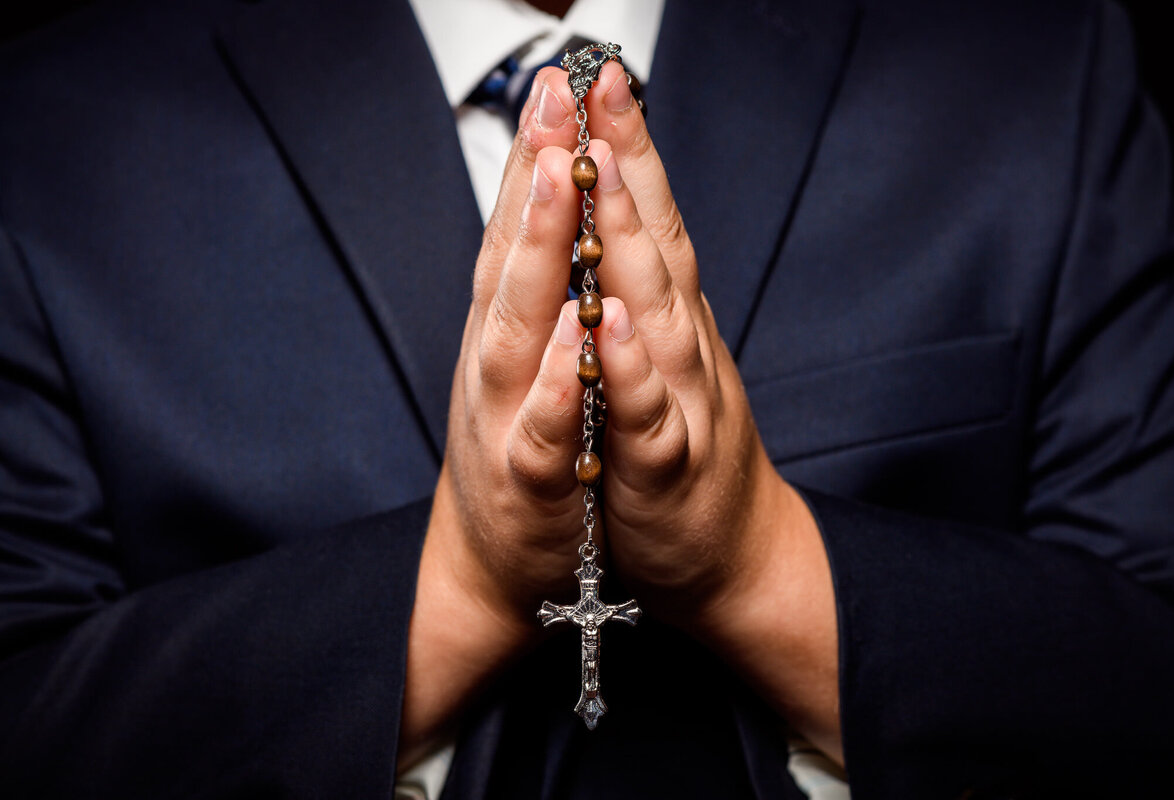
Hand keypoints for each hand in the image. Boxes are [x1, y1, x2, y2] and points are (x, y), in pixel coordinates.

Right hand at [399, 69, 603, 766]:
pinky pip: (543, 432)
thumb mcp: (531, 358)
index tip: (558, 82)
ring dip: (539, 256)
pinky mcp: (529, 483)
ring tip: (560, 184)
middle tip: (552, 98)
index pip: (524, 230)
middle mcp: (501, 361)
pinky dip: (556, 389)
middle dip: (536, 176)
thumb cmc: (531, 448)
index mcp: (513, 329)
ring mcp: (509, 417)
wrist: (501, 562)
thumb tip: (552, 209)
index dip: (537, 156)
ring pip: (521, 330)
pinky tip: (573, 347)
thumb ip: (540, 290)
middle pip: (517, 258)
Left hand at [550, 62, 843, 759]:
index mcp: (667, 321)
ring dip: (630, 246)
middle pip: (655, 246)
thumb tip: (618, 218)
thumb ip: (639, 293)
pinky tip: (608, 326)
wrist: (720, 556)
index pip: (647, 221)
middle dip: (628, 165)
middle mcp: (679, 349)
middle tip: (604, 88)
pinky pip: (644, 416)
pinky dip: (628, 370)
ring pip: (654, 317)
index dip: (627, 149)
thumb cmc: (670, 450)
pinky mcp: (665, 470)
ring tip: (606, 177)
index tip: (601, 78)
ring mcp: (678, 405)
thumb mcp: (655, 360)